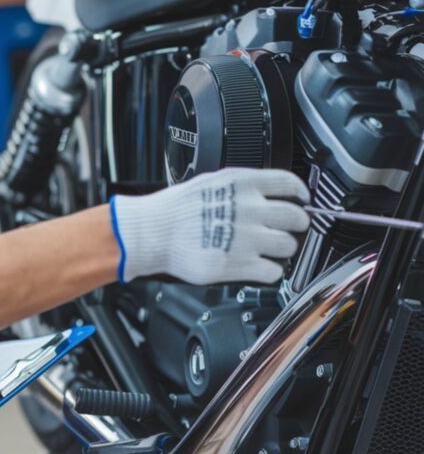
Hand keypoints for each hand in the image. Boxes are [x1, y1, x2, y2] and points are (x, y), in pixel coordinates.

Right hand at [110, 168, 309, 284]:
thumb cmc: (172, 210)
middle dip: (296, 225)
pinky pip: (274, 271)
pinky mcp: (239, 264)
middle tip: (287, 229)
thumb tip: (266, 192)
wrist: (151, 233)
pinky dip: (269, 271)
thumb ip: (241, 186)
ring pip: (289, 246)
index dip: (300, 195)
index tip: (301, 201)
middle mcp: (248, 209)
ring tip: (268, 250)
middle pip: (296, 218)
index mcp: (241, 184)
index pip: (290, 184)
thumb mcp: (209, 182)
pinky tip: (257, 266)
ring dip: (283, 249)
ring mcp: (246, 238)